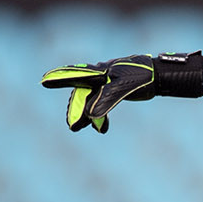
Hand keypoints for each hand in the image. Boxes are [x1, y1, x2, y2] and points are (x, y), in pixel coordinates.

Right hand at [40, 55, 155, 132]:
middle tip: (72, 125)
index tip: (45, 80)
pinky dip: (100, 117)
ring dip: (86, 115)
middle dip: (75, 108)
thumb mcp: (122, 88)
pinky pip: (102, 103)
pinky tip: (102, 129)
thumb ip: (105, 100)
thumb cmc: (141, 76)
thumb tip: (90, 116)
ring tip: (78, 127)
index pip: (76, 76)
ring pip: (90, 100)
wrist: (157, 74)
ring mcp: (106, 83)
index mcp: (99, 72)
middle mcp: (100, 76)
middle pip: (82, 93)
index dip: (60, 78)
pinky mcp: (114, 90)